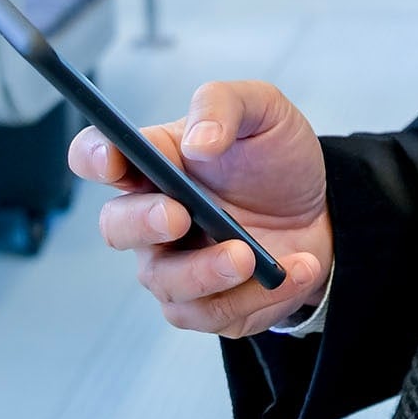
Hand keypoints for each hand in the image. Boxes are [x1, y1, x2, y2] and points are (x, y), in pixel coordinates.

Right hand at [72, 80, 333, 338]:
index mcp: (155, 161)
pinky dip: (258, 293)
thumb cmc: (277, 159)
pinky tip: (295, 267)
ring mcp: (175, 264)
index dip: (94, 156)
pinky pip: (214, 312)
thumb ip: (224, 105)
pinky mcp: (207, 304)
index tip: (114, 158)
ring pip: (165, 281)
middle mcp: (153, 215)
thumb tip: (197, 141)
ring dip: (207, 271)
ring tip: (250, 256)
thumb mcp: (263, 109)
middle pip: (116, 227)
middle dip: (144, 223)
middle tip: (180, 215)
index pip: (96, 155)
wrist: (323, 210)